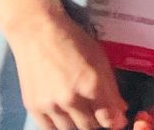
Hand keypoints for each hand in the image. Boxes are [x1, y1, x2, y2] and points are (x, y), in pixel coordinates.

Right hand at [6, 8, 126, 129]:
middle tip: (97, 111)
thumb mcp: (99, 59)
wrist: (37, 32)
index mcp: (91, 84)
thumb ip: (111, 89)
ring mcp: (50, 105)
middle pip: (90, 126)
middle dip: (97, 121)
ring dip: (79, 124)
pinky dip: (60, 126)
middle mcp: (70, 99)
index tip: (116, 119)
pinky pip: (49, 129)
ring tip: (81, 111)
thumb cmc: (72, 40)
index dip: (114, 121)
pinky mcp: (33, 107)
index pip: (107, 118)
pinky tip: (65, 116)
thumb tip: (120, 113)